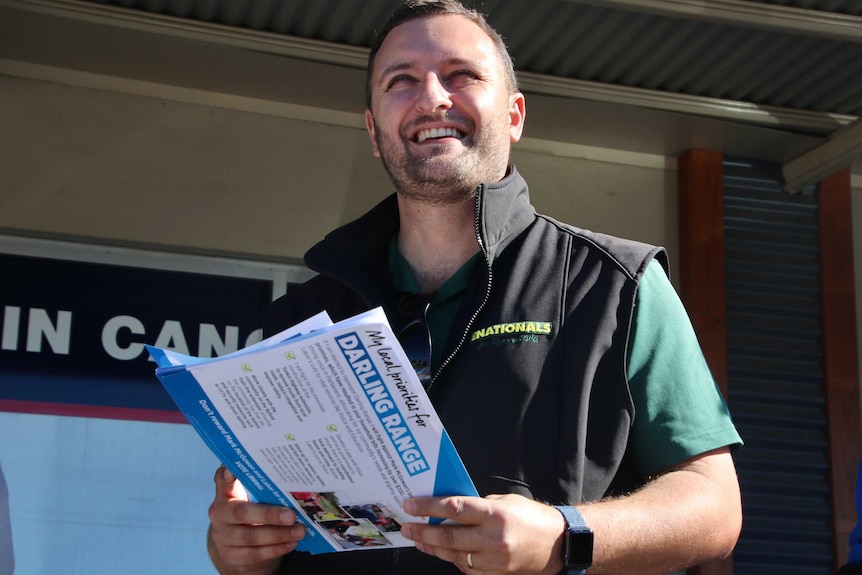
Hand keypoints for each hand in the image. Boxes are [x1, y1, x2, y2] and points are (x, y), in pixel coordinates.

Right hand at [207, 466, 305, 574]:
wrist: (240, 545)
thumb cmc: (252, 513)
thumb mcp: (253, 498)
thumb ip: (263, 488)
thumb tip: (293, 479)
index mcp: (225, 494)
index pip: (222, 480)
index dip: (227, 475)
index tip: (233, 471)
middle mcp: (219, 514)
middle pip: (241, 513)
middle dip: (269, 514)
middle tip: (292, 515)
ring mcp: (222, 536)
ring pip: (251, 537)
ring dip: (279, 535)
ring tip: (300, 531)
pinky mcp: (230, 555)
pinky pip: (255, 554)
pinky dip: (276, 549)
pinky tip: (291, 543)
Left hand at [400, 493, 565, 573]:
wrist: (558, 545)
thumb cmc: (531, 517)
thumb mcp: (505, 501)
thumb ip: (478, 505)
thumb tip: (450, 508)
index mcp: (495, 514)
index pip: (454, 508)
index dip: (428, 507)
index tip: (410, 505)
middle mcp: (493, 538)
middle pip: (448, 536)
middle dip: (422, 531)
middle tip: (405, 526)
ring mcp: (494, 560)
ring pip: (453, 555)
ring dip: (431, 547)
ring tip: (417, 538)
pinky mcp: (495, 574)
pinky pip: (466, 567)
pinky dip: (451, 559)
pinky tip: (439, 551)